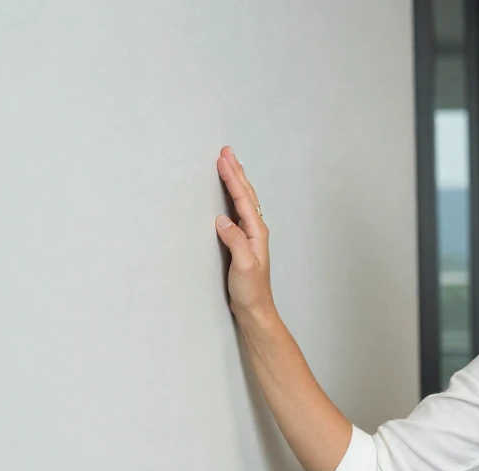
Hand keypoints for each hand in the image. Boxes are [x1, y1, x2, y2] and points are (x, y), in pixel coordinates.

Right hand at [215, 146, 274, 318]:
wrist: (255, 309)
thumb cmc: (251, 291)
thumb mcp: (244, 266)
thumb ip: (235, 241)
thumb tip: (222, 219)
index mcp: (256, 232)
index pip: (243, 199)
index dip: (233, 179)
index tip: (223, 160)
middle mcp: (255, 230)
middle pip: (246, 194)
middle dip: (236, 172)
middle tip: (226, 152)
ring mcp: (249, 236)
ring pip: (243, 201)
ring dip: (236, 181)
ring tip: (229, 164)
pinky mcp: (241, 243)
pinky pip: (238, 211)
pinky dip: (233, 197)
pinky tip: (229, 195)